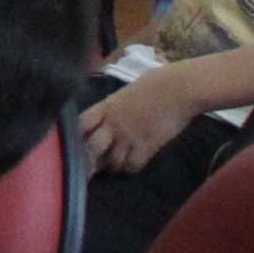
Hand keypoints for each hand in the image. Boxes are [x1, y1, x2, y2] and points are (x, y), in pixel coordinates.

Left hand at [78, 71, 203, 174]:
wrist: (180, 88)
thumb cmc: (156, 83)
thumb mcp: (126, 93)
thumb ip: (113, 107)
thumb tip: (106, 116)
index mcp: (106, 107)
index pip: (80, 124)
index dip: (74, 136)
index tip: (73, 145)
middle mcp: (113, 124)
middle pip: (91, 149)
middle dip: (89, 160)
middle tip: (90, 169)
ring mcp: (129, 137)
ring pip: (112, 162)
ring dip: (112, 166)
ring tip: (115, 165)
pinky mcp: (146, 147)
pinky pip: (132, 166)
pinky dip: (130, 168)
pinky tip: (133, 164)